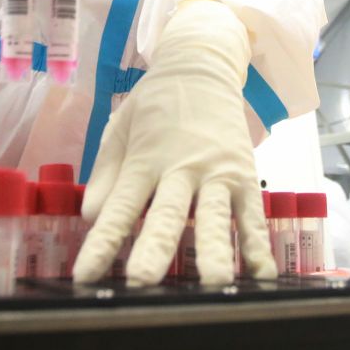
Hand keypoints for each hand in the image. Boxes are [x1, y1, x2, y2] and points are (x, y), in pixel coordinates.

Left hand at [72, 0, 271, 286]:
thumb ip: (106, 174)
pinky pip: (252, 214)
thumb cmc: (155, 102)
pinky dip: (258, 245)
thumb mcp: (119, 129)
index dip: (102, 243)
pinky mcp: (245, 174)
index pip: (119, 208)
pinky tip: (263, 275)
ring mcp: (217, 172)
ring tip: (215, 284)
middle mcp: (181, 168)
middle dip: (155, 249)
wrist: (202, 64)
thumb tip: (90, 216)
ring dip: (213, 251)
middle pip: (166, 215)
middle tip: (144, 282)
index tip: (85, 276)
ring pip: (214, 217)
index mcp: (144, 159)